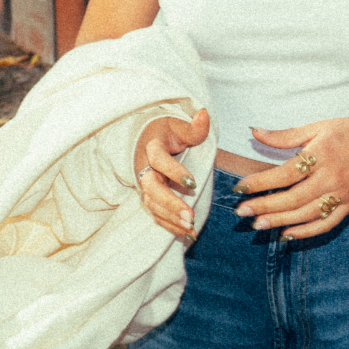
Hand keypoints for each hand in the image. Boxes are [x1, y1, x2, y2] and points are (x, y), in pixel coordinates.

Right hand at [134, 108, 210, 240]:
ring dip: (170, 218)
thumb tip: (204, 114)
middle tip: (189, 216)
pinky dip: (169, 225)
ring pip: (152, 204)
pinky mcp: (149, 196)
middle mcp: (144, 168)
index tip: (193, 182)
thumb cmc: (167, 131)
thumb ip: (194, 126)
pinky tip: (187, 234)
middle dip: (170, 203)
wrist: (148, 138)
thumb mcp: (180, 125)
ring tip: (190, 228)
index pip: (159, 160)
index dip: (173, 171)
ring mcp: (145, 184)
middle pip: (151, 188)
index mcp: (151, 147)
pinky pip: (156, 213)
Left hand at [232, 108, 348, 239]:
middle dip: (264, 206)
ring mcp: (343, 194)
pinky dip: (306, 232)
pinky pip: (326, 224)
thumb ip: (285, 135)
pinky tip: (286, 234)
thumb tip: (254, 132)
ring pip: (306, 214)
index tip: (239, 188)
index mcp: (322, 154)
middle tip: (241, 212)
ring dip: (280, 221)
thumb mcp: (318, 126)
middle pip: (293, 198)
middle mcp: (332, 177)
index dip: (260, 183)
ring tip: (257, 225)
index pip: (285, 173)